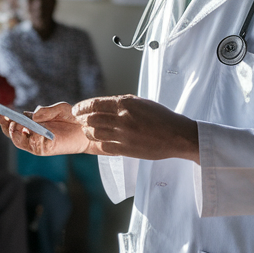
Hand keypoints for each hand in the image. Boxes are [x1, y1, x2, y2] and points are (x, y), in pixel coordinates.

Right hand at [0, 102, 94, 155]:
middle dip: (5, 125)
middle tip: (2, 118)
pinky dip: (28, 140)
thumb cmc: (73, 117)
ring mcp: (38, 142)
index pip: (14, 121)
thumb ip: (46, 111)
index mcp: (32, 122)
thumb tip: (32, 116)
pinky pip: (33, 146)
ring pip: (19, 141)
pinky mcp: (46, 149)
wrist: (88, 129)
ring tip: (13, 125)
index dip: (4, 118)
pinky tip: (28, 131)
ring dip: (14, 134)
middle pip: (12, 132)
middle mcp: (32, 133)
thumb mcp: (60, 108)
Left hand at [73, 95, 199, 161]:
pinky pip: (104, 146)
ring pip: (95, 133)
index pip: (95, 104)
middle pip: (92, 119)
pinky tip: (99, 140)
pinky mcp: (126, 150)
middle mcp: (122, 119)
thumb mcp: (142, 103)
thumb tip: (104, 104)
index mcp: (126, 104)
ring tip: (87, 130)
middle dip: (82, 119)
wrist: (176, 136)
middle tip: (80, 120)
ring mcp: (123, 135)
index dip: (82, 107)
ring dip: (88, 131)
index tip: (76, 109)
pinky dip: (98, 143)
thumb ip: (122, 103)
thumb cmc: (161, 117)